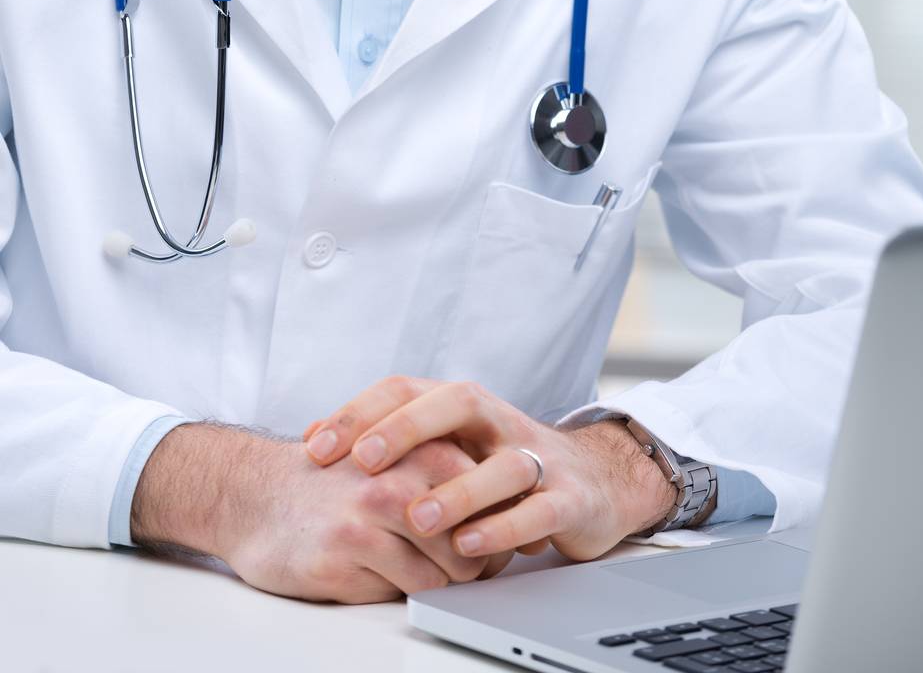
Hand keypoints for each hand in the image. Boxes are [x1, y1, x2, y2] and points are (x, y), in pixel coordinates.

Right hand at [218, 433, 516, 602]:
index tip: (487, 544)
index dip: (496, 531)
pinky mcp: (346, 552)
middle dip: (472, 565)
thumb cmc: (332, 483)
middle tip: (457, 569)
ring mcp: (371, 514)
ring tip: (410, 568)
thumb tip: (502, 520)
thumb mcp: (394, 460)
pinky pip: (403, 592)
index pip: (492, 499)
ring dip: (437, 585)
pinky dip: (399, 593)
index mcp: (422, 447)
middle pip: (474, 543)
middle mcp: (401, 475)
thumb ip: (443, 478)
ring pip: (443, 575)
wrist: (254, 494)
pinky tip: (373, 573)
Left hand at [301, 376, 678, 562]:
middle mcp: (500, 422)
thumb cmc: (502, 464)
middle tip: (362, 462)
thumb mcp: (450, 445)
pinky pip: (540, 509)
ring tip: (418, 518)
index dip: (361, 412)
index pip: (409, 388)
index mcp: (465, 406)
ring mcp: (539, 457)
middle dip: (406, 428)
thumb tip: (314, 435)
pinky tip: (470, 547)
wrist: (595, 480)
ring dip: (458, 490)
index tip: (316, 446)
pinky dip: (505, 528)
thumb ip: (392, 439)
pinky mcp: (569, 498)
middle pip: (457, 402)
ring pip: (503, 463)